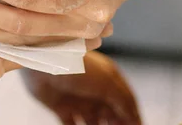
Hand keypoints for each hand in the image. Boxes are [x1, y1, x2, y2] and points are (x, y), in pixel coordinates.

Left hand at [22, 51, 140, 124]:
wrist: (44, 61)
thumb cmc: (79, 68)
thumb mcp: (108, 83)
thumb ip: (124, 102)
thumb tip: (137, 121)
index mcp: (109, 80)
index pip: (126, 102)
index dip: (133, 118)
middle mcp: (95, 90)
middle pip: (111, 114)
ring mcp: (79, 99)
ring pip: (94, 122)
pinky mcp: (61, 107)